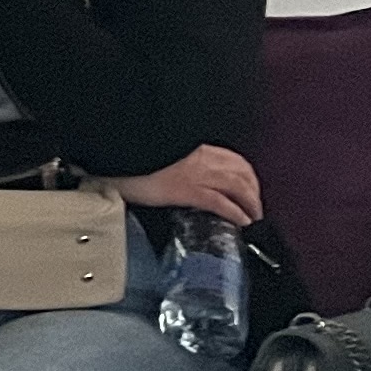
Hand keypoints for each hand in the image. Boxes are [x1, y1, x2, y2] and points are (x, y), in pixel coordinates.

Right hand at [101, 144, 263, 226]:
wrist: (114, 160)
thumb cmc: (131, 159)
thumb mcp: (158, 155)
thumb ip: (175, 161)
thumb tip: (179, 173)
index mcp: (194, 148)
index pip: (233, 159)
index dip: (247, 175)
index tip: (250, 187)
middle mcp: (200, 158)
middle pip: (242, 172)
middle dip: (254, 190)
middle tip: (256, 207)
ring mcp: (195, 174)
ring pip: (238, 187)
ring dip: (251, 203)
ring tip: (253, 217)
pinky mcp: (187, 190)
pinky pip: (221, 202)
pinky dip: (236, 212)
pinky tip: (241, 222)